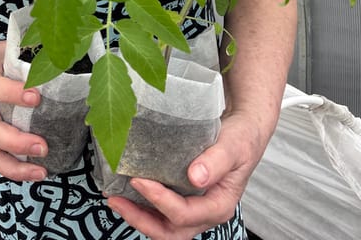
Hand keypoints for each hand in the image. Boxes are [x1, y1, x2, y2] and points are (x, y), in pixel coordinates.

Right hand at [0, 40, 47, 181]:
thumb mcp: (2, 47)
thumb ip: (26, 50)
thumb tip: (59, 47)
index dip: (13, 93)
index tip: (37, 97)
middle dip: (17, 141)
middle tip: (43, 146)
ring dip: (15, 166)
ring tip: (41, 171)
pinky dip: (13, 170)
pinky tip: (35, 173)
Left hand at [106, 112, 265, 239]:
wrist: (244, 131)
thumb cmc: (241, 139)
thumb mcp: (233, 146)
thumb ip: (216, 161)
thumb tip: (195, 177)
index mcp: (219, 205)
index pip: (185, 214)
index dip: (160, 201)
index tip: (140, 180)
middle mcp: (206, 212)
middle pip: (170, 232)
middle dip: (141, 220)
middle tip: (116, 200)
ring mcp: (195, 207)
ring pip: (164, 226)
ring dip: (138, 216)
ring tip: (115, 198)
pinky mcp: (185, 197)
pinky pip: (162, 211)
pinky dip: (144, 205)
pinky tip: (128, 191)